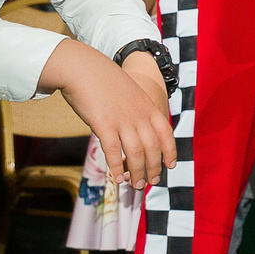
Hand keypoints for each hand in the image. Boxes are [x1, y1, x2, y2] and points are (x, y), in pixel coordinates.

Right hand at [42, 42, 176, 186]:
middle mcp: (139, 115)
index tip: (171, 165)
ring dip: (137, 173)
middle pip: (152, 148)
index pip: (166, 133)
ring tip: (136, 185)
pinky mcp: (104, 125)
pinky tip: (117, 178)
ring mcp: (122, 120)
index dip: (170, 151)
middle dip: (154, 168)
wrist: (83, 68)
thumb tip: (137, 128)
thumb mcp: (130, 92)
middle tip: (151, 182)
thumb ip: (136, 110)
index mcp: (148, 107)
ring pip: (135, 154)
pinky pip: (113, 152)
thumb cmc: (104, 81)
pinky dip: (117, 167)